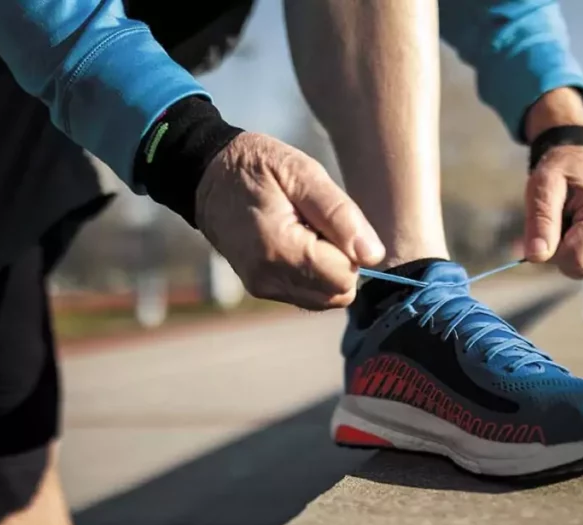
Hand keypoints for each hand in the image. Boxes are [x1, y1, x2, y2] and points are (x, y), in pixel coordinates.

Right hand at [195, 132, 384, 309]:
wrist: (208, 177)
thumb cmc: (259, 167)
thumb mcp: (303, 173)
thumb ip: (340, 214)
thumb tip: (373, 255)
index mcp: (279, 247)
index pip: (345, 276)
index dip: (350, 249)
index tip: (327, 220)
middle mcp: (268, 277)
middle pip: (337, 293)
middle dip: (341, 262)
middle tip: (317, 225)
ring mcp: (262, 287)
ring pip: (324, 299)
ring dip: (327, 270)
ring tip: (304, 232)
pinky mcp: (261, 288)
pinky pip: (306, 295)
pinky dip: (312, 275)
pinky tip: (296, 244)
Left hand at [523, 145, 582, 278]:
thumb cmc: (562, 170)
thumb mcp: (543, 184)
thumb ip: (541, 220)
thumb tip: (536, 256)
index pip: (574, 258)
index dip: (552, 247)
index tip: (548, 224)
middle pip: (577, 268)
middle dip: (558, 251)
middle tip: (557, 221)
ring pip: (581, 271)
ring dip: (565, 252)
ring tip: (568, 223)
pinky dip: (575, 253)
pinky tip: (577, 230)